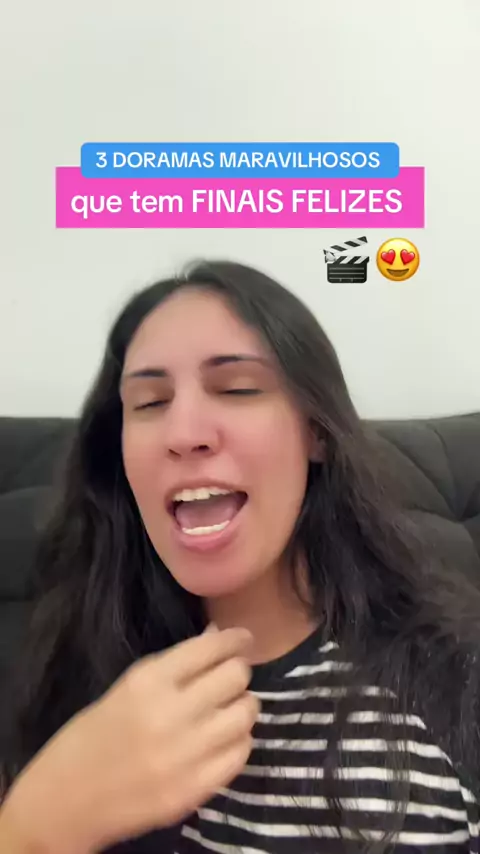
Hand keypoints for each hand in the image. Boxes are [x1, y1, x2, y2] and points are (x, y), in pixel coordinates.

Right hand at [2, 627, 257, 853]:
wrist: (66, 799)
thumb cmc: (94, 734)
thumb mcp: (128, 686)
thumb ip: (175, 664)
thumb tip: (218, 635)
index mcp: (147, 681)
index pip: (210, 649)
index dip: (235, 639)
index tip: (244, 638)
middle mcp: (170, 714)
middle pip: (235, 677)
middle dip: (238, 671)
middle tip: (231, 676)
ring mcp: (184, 756)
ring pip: (246, 714)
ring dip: (242, 706)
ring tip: (229, 708)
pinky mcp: (194, 790)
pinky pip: (240, 754)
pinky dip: (238, 741)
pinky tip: (223, 739)